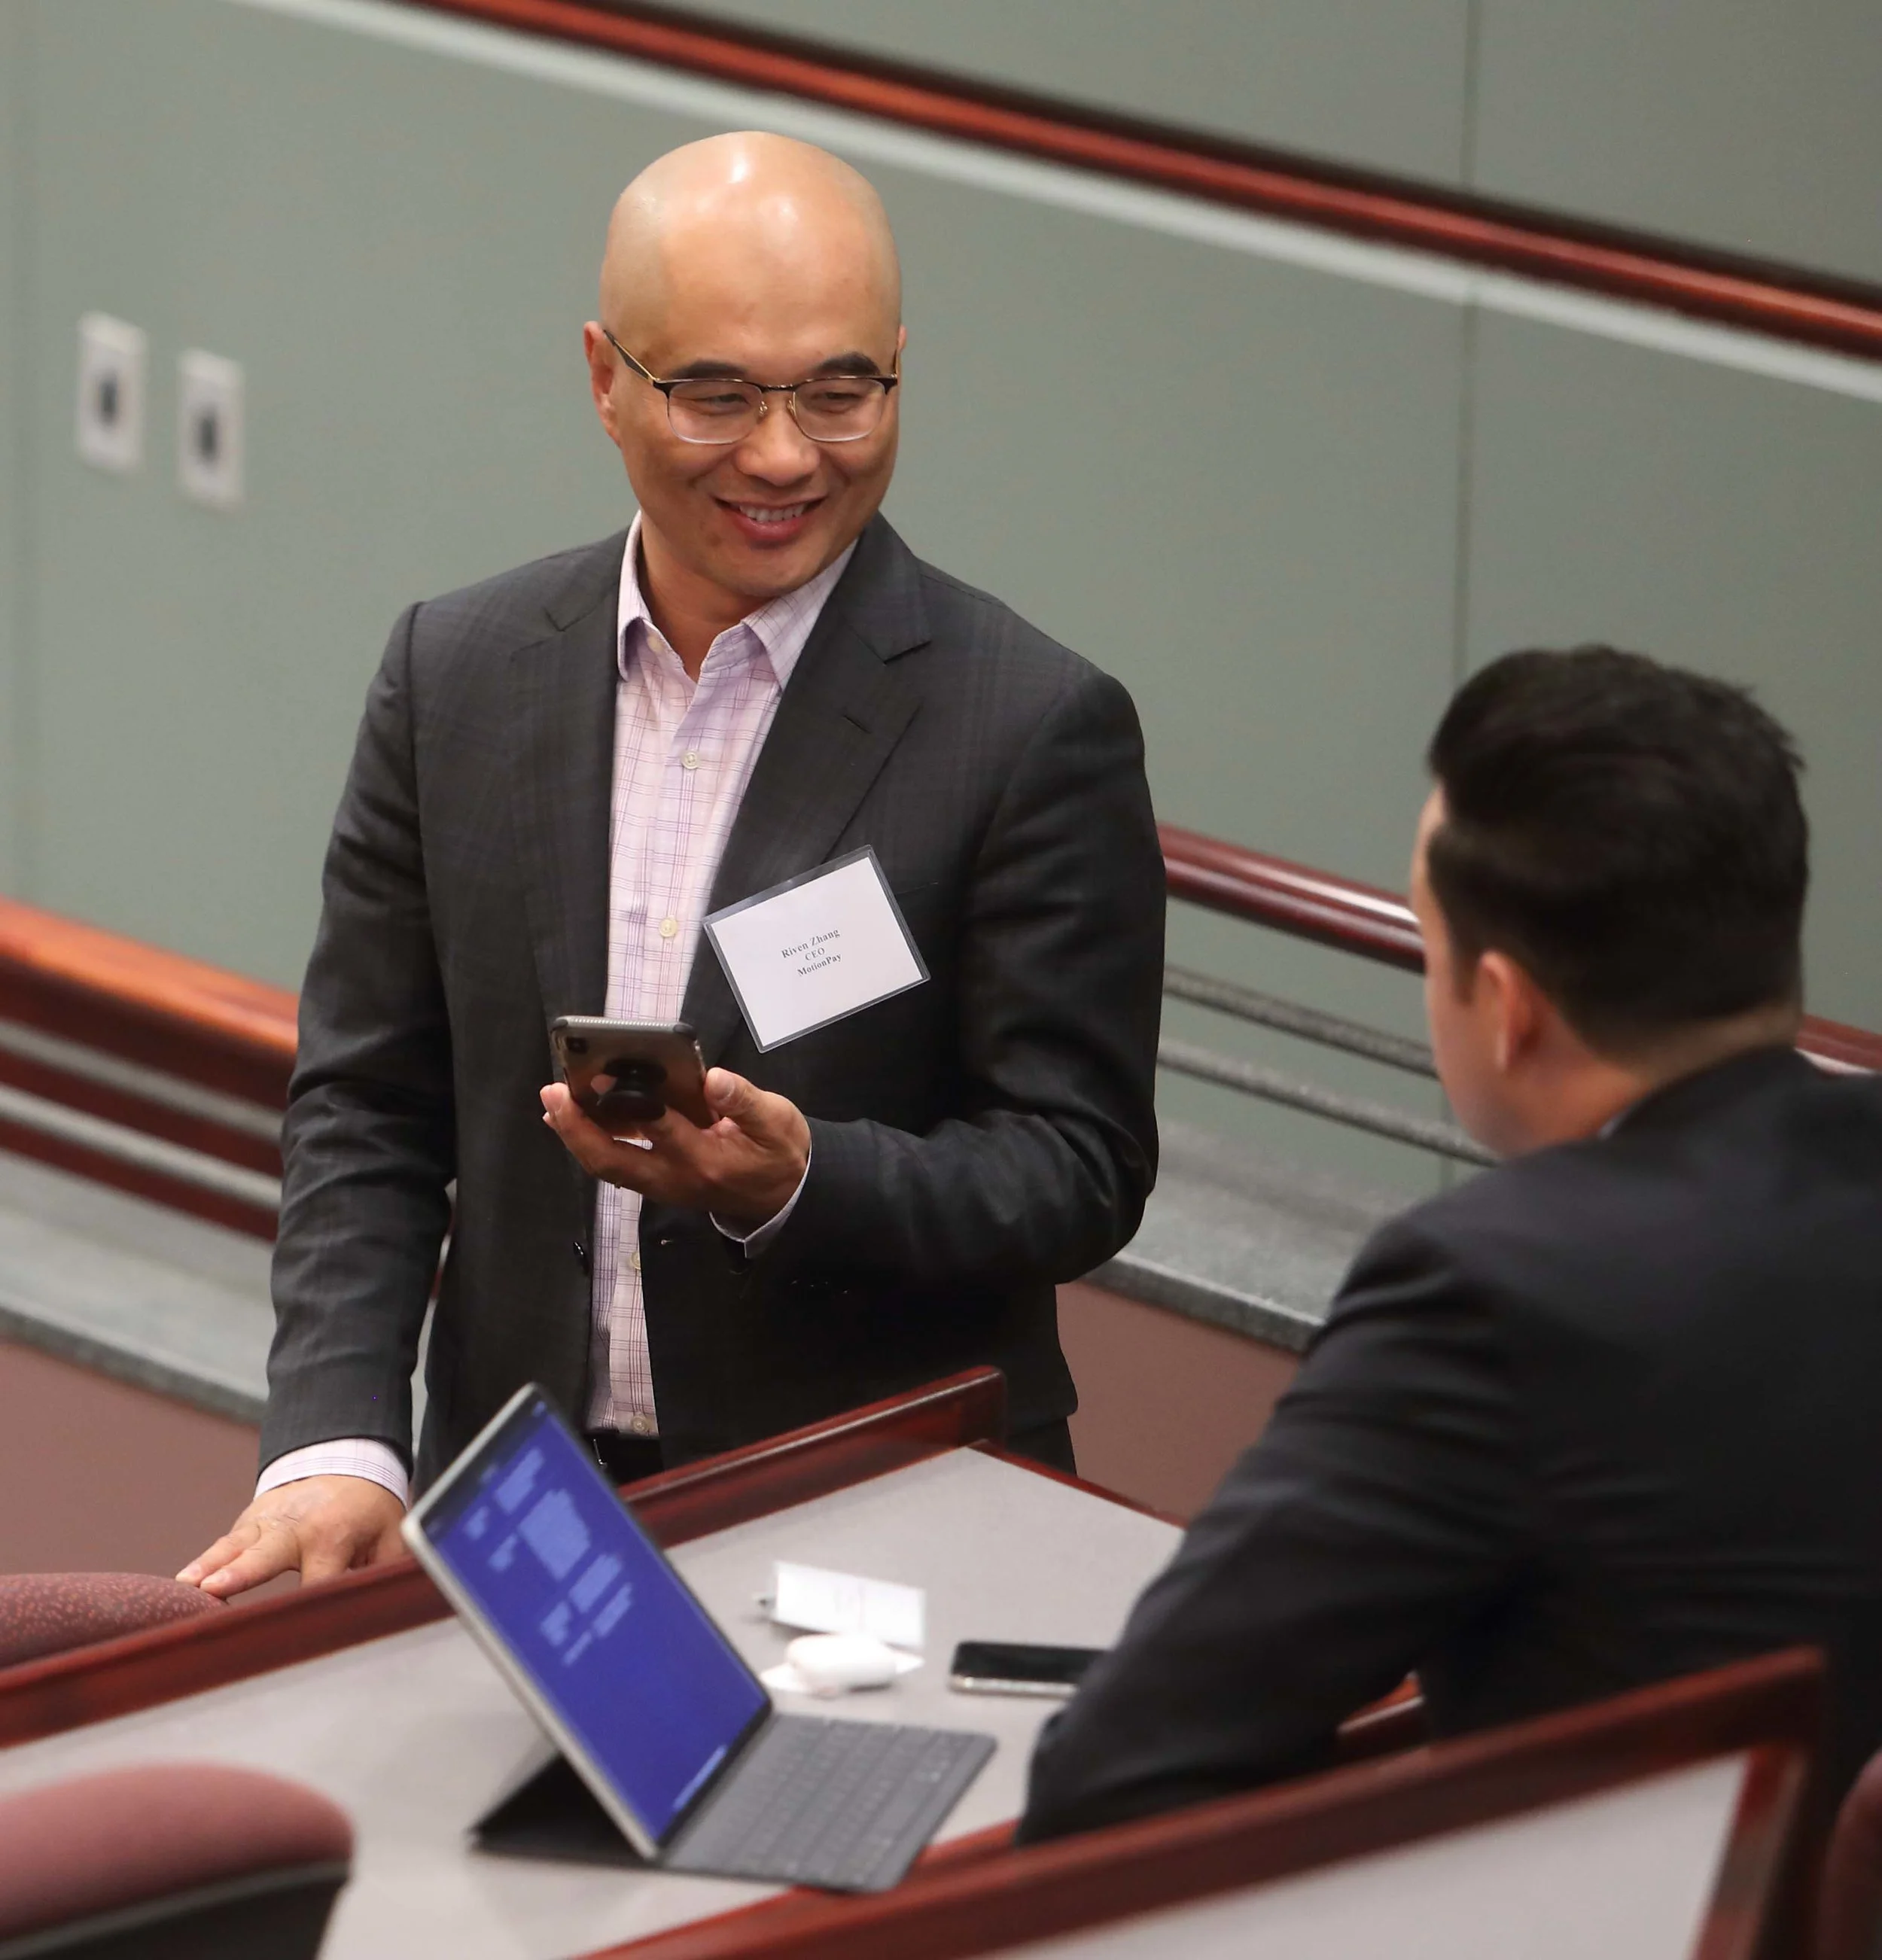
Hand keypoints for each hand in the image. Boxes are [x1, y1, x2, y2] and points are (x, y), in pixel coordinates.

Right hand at [176, 1476, 406, 1598]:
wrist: (344, 1466)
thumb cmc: (369, 1511)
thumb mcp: (392, 1537)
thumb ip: (389, 1572)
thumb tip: (391, 1607)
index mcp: (333, 1537)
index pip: (317, 1583)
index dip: (305, 1613)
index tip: (294, 1638)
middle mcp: (294, 1527)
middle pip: (265, 1555)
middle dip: (241, 1573)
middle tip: (215, 1587)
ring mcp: (266, 1521)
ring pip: (234, 1545)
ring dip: (209, 1565)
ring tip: (185, 1585)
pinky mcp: (248, 1523)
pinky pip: (225, 1544)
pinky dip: (203, 1563)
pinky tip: (181, 1585)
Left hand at [541, 1067, 809, 1232]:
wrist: (785, 1198)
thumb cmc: (779, 1154)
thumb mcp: (777, 1122)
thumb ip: (744, 1101)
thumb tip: (713, 1079)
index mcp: (705, 1158)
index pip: (661, 1129)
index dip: (630, 1101)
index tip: (604, 1071)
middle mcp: (675, 1177)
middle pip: (612, 1160)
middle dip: (577, 1127)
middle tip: (554, 1093)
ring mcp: (662, 1185)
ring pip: (607, 1166)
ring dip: (576, 1135)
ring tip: (554, 1101)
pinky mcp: (658, 1183)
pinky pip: (615, 1166)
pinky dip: (591, 1142)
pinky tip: (576, 1119)